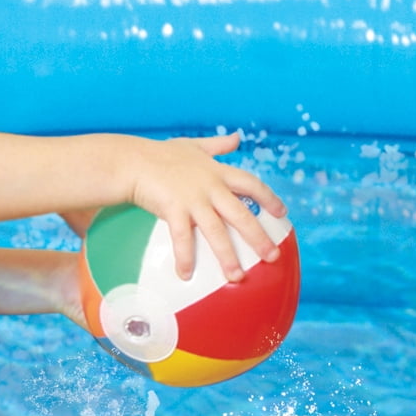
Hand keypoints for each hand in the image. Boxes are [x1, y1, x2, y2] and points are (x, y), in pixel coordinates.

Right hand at [122, 134, 283, 281]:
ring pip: (217, 231)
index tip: (282, 213)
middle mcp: (211, 186)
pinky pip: (182, 238)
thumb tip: (237, 137)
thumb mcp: (194, 145)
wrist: (133, 160)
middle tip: (272, 256)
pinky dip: (185, 257)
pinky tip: (185, 275)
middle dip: (259, 237)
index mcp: (218, 171)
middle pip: (242, 214)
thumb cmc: (161, 154)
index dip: (269, 198)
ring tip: (237, 278)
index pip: (252, 184)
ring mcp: (193, 199)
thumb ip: (217, 145)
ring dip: (228, 256)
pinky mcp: (174, 209)